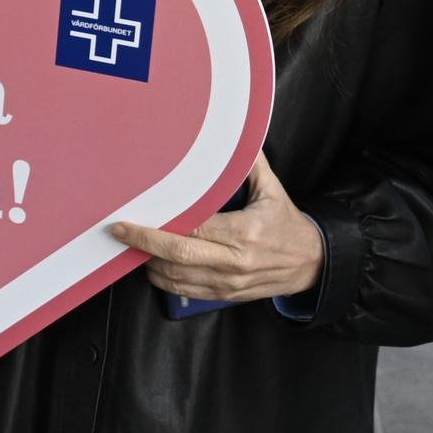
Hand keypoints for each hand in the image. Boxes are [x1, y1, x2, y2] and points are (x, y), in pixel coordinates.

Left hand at [109, 155, 325, 304]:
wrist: (312, 264)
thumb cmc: (288, 226)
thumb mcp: (273, 191)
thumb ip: (250, 164)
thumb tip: (232, 136)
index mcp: (245, 232)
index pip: (194, 228)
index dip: (162, 225)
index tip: (136, 216)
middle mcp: (235, 261)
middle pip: (179, 256)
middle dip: (144, 244)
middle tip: (120, 233)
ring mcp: (229, 282)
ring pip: (177, 277)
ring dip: (149, 263)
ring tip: (132, 247)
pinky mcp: (225, 295)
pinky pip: (186, 292)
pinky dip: (164, 279)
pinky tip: (152, 264)